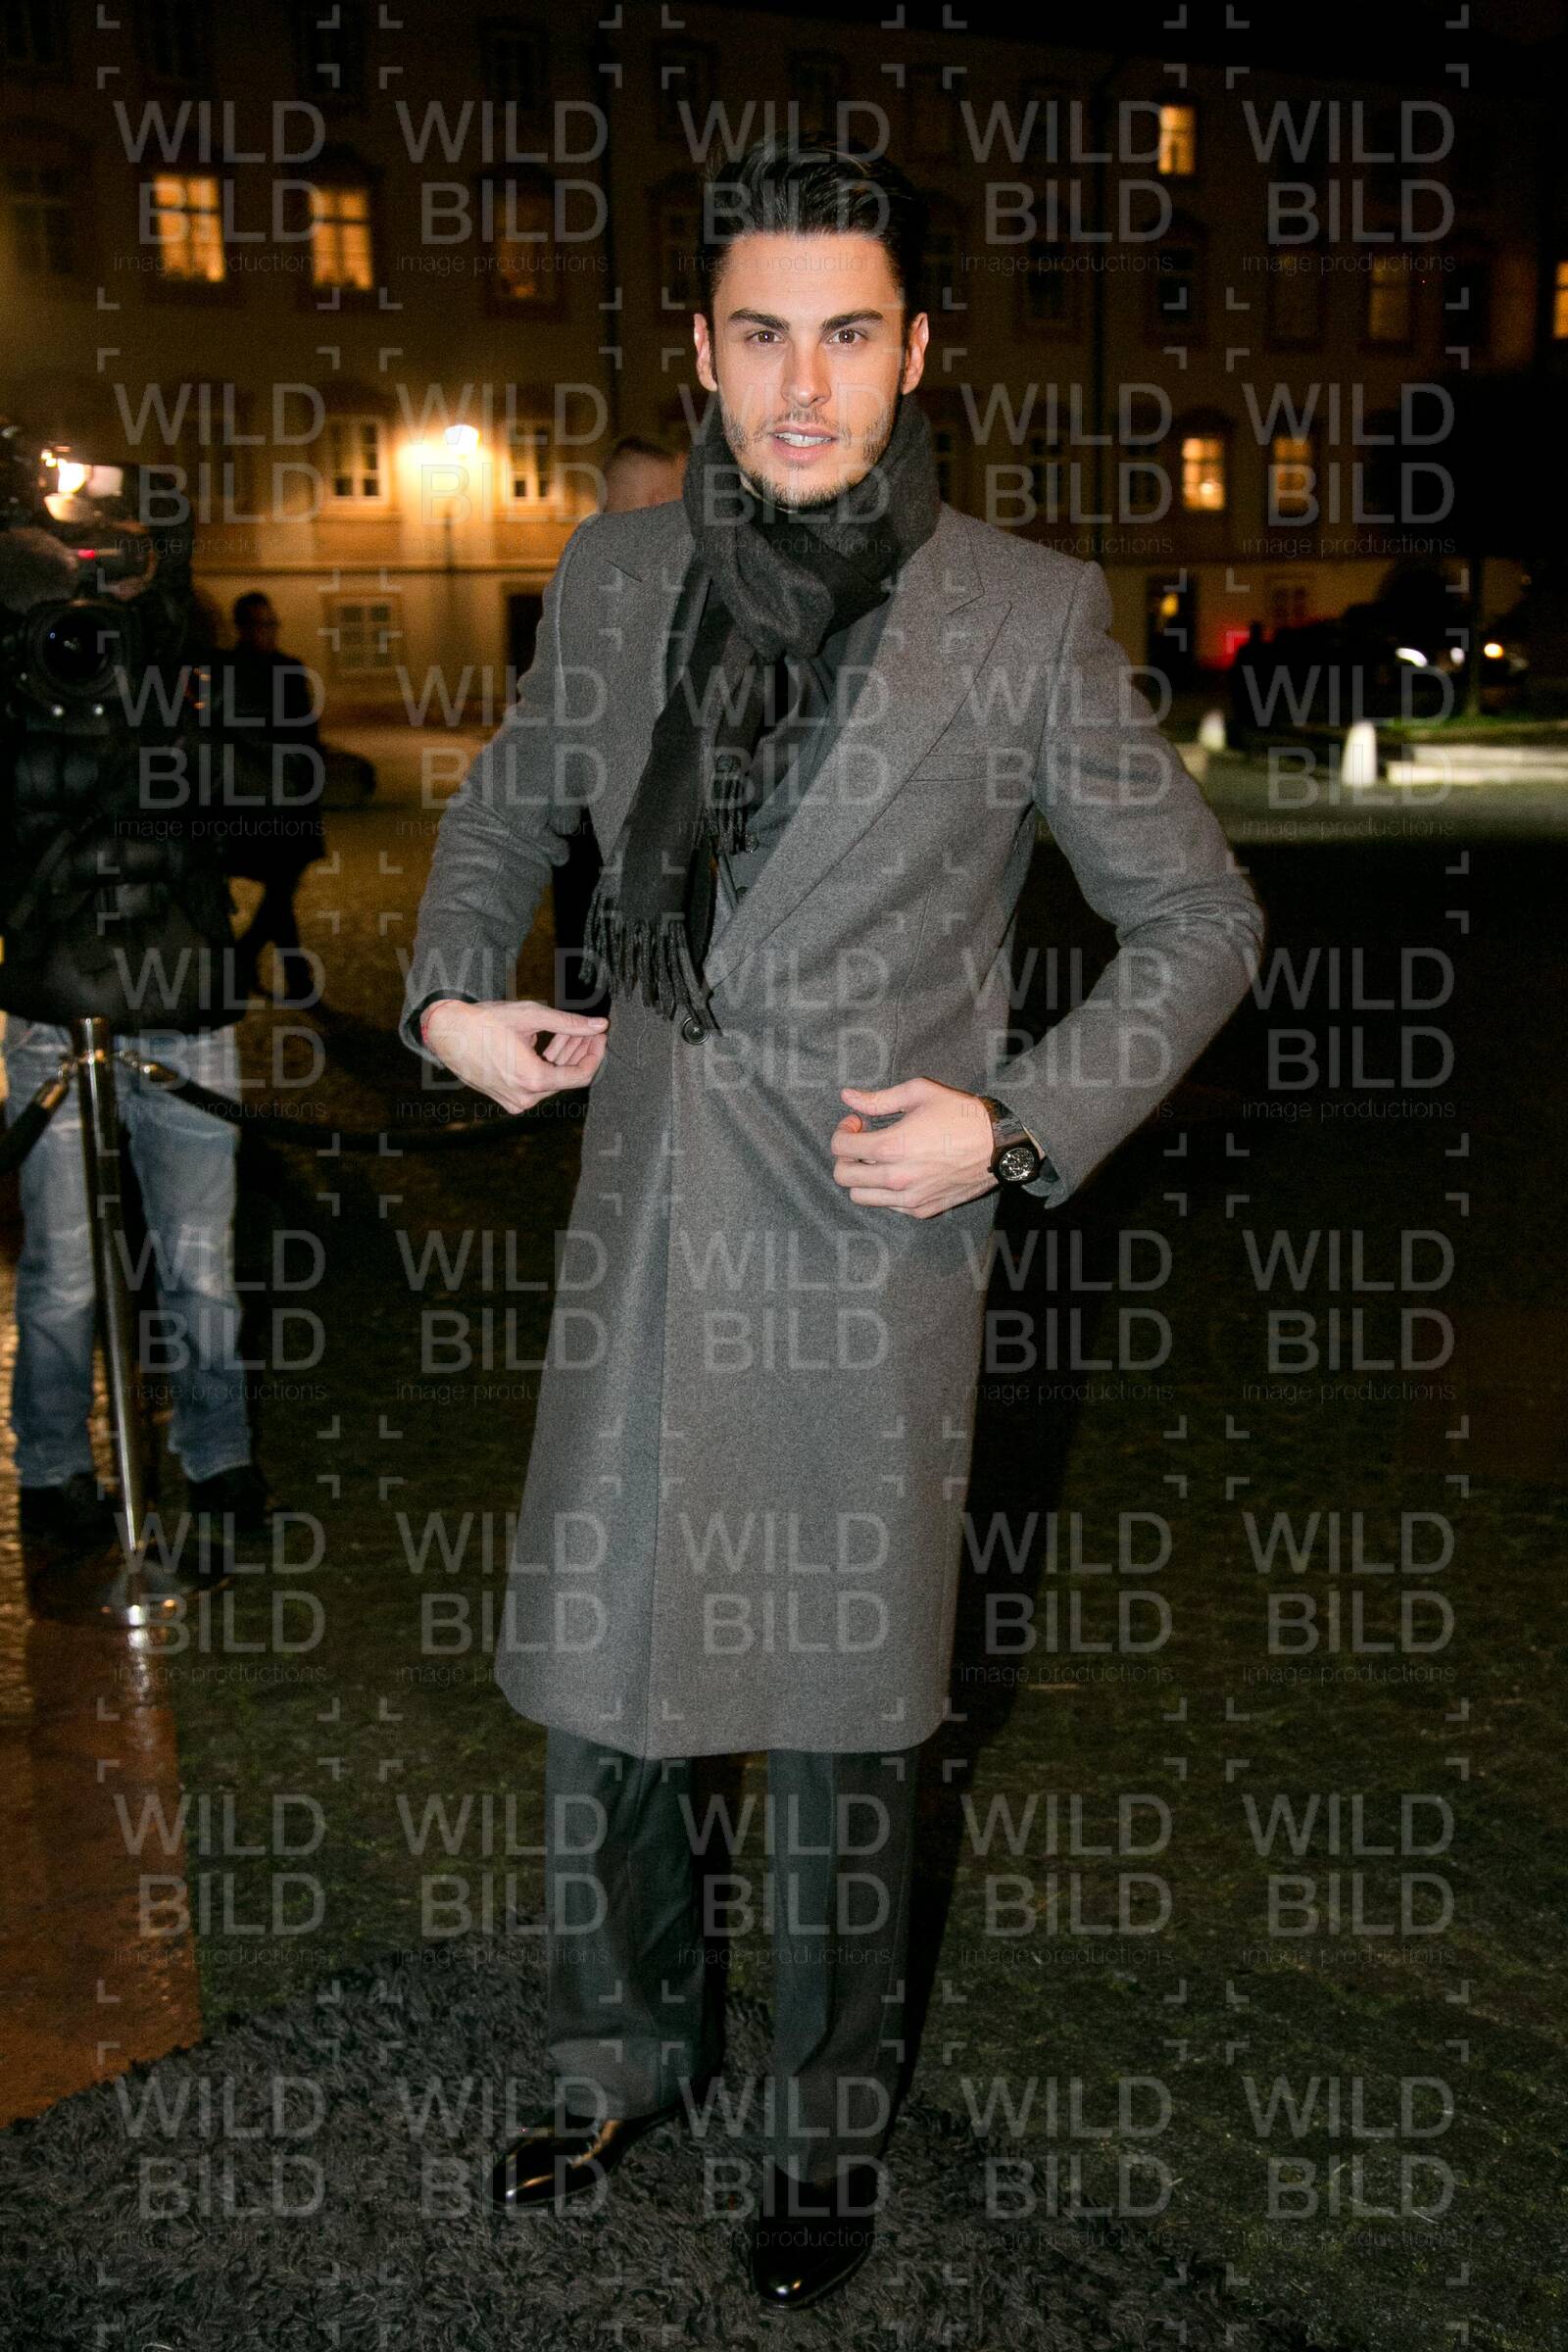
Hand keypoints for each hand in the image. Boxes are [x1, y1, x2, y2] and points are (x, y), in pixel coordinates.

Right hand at [421, 999, 608, 1112]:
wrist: (447, 1033)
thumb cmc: (486, 1021)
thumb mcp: (532, 1017)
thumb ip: (570, 1024)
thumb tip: (600, 1025)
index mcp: (533, 1080)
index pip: (581, 1075)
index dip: (595, 1053)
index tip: (600, 1035)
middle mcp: (525, 1098)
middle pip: (567, 1078)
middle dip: (579, 1052)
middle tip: (587, 1029)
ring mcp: (514, 1102)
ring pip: (552, 1081)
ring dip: (562, 1056)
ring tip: (568, 1031)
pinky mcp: (506, 1099)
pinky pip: (535, 1084)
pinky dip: (545, 1065)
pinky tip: (549, 1042)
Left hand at [830, 1078, 994, 1217]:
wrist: (998, 1145)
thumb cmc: (960, 1114)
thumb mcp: (919, 1093)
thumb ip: (878, 1099)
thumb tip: (847, 1097)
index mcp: (892, 1146)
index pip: (840, 1147)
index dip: (843, 1131)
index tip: (857, 1123)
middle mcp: (896, 1178)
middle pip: (843, 1176)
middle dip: (845, 1155)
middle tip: (862, 1141)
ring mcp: (909, 1198)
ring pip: (860, 1196)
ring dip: (861, 1176)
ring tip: (878, 1159)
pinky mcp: (922, 1210)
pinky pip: (887, 1206)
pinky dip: (885, 1191)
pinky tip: (900, 1171)